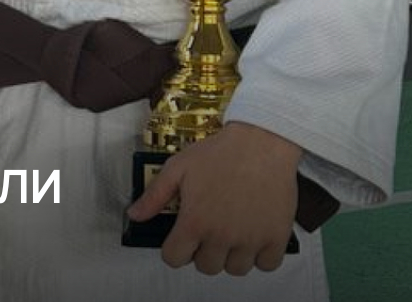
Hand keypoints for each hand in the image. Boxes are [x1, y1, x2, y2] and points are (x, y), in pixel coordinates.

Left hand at [127, 122, 302, 275]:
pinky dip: (261, 256)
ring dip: (231, 256)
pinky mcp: (276, 237)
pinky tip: (254, 236)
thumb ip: (154, 195)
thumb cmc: (220, 152)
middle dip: (202, 252)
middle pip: (206, 267)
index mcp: (195, 221)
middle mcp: (222, 236)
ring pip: (236, 269)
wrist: (261, 142)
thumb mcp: (178, 168)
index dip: (174, 249)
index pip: (175, 259)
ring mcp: (251, 239)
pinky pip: (267, 265)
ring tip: (231, 233)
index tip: (181, 239)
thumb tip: (135, 215)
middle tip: (208, 231)